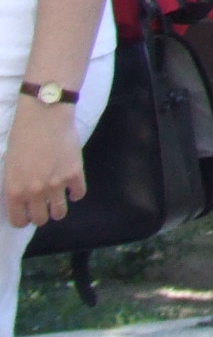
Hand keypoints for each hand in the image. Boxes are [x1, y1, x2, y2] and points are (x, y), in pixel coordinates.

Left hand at [4, 100, 84, 228]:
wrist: (44, 116)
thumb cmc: (21, 137)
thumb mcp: (9, 165)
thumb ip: (15, 185)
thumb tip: (23, 199)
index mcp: (15, 191)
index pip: (19, 221)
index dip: (23, 219)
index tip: (27, 214)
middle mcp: (35, 192)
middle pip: (41, 219)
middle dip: (41, 215)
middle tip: (42, 205)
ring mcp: (57, 184)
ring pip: (60, 212)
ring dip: (58, 209)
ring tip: (58, 199)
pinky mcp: (75, 174)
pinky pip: (79, 194)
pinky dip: (75, 193)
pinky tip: (72, 187)